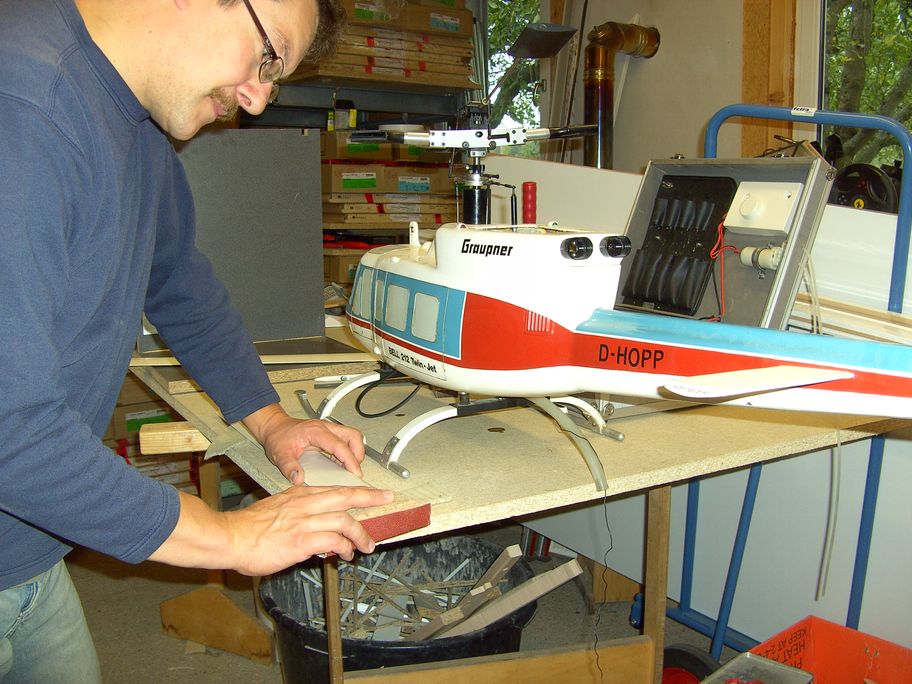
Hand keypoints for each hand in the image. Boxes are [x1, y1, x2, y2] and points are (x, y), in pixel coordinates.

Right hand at [225, 486, 392, 573]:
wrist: (230, 537)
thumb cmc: (248, 528)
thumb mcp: (276, 510)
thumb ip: (297, 515)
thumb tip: (315, 531)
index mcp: (299, 495)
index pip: (335, 489)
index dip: (357, 491)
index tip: (373, 491)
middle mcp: (304, 504)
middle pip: (345, 496)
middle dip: (370, 497)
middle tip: (387, 498)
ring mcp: (304, 521)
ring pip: (344, 521)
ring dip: (360, 534)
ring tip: (367, 545)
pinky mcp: (301, 541)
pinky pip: (333, 541)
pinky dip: (344, 547)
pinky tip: (345, 554)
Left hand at [243, 404, 365, 483]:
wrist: (274, 427)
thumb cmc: (278, 437)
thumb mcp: (280, 454)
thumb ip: (289, 467)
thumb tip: (299, 479)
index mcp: (315, 431)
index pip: (340, 445)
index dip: (350, 460)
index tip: (355, 473)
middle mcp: (325, 428)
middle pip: (353, 435)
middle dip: (358, 453)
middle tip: (353, 470)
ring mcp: (328, 430)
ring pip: (352, 436)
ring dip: (354, 452)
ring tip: (347, 468)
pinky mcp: (328, 435)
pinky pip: (345, 442)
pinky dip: (346, 453)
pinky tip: (339, 464)